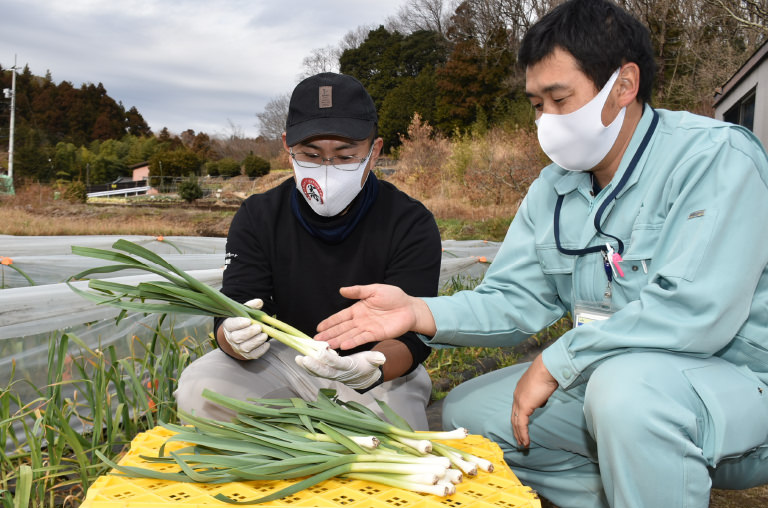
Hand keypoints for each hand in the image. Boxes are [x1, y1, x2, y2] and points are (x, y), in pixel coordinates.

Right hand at [222, 298, 268, 359]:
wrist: (240, 335)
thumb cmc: (243, 321)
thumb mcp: (244, 312)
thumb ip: (251, 306)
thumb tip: (259, 302)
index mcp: (229, 325)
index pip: (231, 325)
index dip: (239, 323)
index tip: (248, 321)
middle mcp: (231, 338)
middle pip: (237, 338)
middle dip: (249, 333)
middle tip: (259, 327)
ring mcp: (238, 348)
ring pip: (245, 347)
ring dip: (256, 341)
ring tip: (264, 335)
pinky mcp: (246, 355)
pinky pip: (252, 355)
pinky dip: (260, 350)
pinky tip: (266, 344)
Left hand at [295, 349, 385, 389]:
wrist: (364, 378)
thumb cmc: (368, 366)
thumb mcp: (374, 361)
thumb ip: (376, 359)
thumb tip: (381, 358)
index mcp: (349, 367)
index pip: (337, 363)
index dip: (329, 359)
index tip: (322, 351)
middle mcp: (338, 373)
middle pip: (324, 371)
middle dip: (313, 366)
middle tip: (303, 358)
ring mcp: (331, 375)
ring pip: (317, 372)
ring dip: (307, 367)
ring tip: (297, 359)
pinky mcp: (327, 373)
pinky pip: (316, 371)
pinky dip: (307, 367)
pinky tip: (300, 360)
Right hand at [315, 284, 434, 349]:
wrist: (409, 307)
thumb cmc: (393, 297)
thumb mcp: (374, 290)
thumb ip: (358, 291)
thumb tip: (341, 290)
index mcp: (358, 309)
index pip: (340, 317)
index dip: (329, 322)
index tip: (318, 328)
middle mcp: (360, 320)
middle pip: (342, 328)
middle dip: (329, 334)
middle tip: (317, 341)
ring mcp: (367, 328)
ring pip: (349, 335)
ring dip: (338, 340)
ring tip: (326, 346)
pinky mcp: (376, 334)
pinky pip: (362, 339)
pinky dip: (352, 342)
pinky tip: (343, 346)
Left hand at [512, 354, 558, 447]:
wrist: (547, 368)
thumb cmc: (547, 374)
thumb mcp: (542, 386)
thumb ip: (539, 396)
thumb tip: (540, 403)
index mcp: (519, 391)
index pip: (516, 409)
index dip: (517, 420)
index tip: (521, 428)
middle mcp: (516, 396)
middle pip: (513, 417)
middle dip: (516, 430)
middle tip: (519, 440)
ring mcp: (519, 401)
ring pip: (516, 422)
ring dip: (519, 435)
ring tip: (523, 444)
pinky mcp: (524, 407)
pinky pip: (521, 424)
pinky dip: (523, 434)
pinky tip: (526, 441)